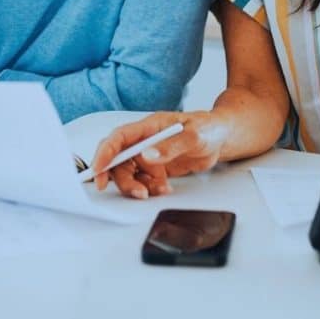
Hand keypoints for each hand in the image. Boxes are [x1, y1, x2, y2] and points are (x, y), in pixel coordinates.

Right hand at [91, 111, 228, 198]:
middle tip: (137, 192)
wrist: (221, 138)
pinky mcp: (155, 168)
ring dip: (139, 186)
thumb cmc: (208, 128)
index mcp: (149, 126)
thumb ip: (170, 146)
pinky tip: (165, 187)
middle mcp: (144, 140)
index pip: (119, 138)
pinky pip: (143, 181)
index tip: (98, 170)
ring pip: (129, 174)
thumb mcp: (194, 135)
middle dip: (122, 179)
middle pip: (119, 161)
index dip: (105, 153)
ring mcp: (149, 155)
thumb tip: (146, 155)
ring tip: (160, 189)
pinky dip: (150, 188)